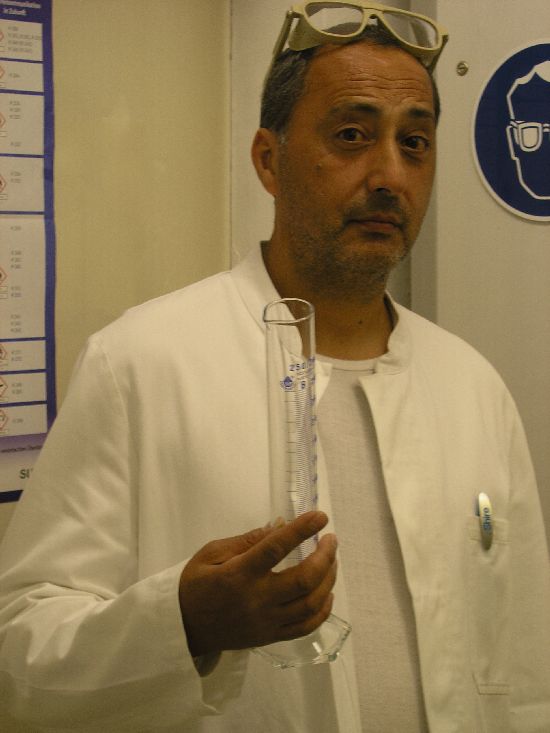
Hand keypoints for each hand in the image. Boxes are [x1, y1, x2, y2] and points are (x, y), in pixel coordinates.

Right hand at [178, 511, 336, 656]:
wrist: (183, 628)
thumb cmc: (195, 584)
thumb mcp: (211, 553)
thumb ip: (247, 540)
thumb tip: (279, 525)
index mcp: (239, 574)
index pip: (276, 548)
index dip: (301, 529)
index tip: (320, 516)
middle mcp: (257, 599)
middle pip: (304, 579)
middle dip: (325, 556)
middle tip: (331, 539)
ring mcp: (267, 621)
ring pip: (311, 603)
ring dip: (329, 579)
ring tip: (331, 561)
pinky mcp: (271, 637)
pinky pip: (306, 626)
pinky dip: (323, 609)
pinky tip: (327, 592)